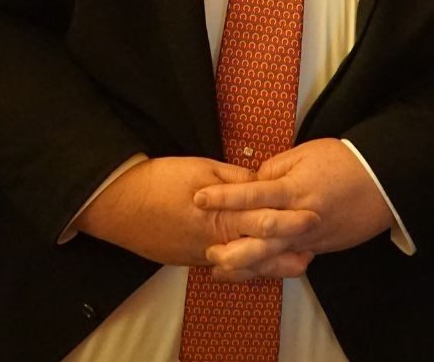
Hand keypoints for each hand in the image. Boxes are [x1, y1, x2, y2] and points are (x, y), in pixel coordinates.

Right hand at [75, 156, 314, 266]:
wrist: (119, 204)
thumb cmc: (158, 180)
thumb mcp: (199, 167)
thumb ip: (233, 178)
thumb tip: (258, 181)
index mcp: (221, 213)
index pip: (264, 219)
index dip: (290, 219)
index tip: (313, 216)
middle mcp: (215, 240)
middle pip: (260, 248)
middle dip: (289, 247)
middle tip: (314, 247)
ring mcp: (202, 255)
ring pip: (244, 263)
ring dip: (271, 264)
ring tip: (296, 263)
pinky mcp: (189, 261)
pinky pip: (224, 265)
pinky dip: (244, 266)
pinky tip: (256, 263)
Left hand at [193, 138, 395, 281]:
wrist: (382, 182)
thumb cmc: (341, 162)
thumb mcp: (303, 154)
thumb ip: (273, 169)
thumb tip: (251, 181)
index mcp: (294, 190)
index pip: (252, 194)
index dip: (224, 197)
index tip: (199, 197)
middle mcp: (299, 219)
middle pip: (262, 237)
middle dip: (233, 247)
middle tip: (207, 250)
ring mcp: (310, 238)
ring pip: (274, 257)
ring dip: (246, 266)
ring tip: (219, 271)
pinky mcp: (319, 248)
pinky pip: (289, 261)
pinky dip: (268, 269)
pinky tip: (250, 273)